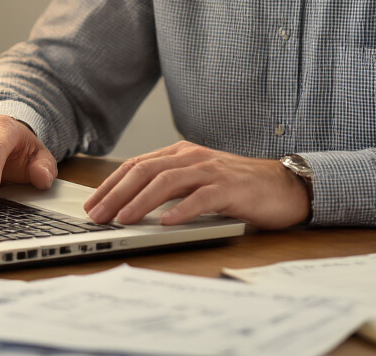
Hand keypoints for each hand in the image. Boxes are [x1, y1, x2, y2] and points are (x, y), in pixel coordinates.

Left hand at [82, 141, 309, 228]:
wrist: (284, 185)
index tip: (92, 204)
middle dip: (116, 194)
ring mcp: (211, 171)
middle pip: (145, 171)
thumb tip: (130, 205)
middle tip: (97, 216)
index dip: (110, 184)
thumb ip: (170, 187)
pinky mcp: (231, 188)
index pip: (136, 165)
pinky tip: (166, 222)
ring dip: (140, 201)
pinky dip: (181, 210)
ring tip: (123, 219)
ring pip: (167, 181)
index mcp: (181, 153)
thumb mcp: (198, 181)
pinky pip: (201, 198)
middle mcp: (192, 158)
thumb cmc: (238, 188)